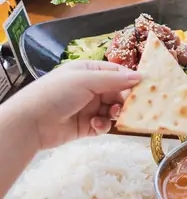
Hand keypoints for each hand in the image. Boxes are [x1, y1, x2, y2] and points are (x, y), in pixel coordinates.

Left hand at [7, 60, 139, 150]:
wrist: (30, 123)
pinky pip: (103, 125)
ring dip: (115, 113)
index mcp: (89, 72)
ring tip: (112, 116)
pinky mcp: (86, 126)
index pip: (116, 73)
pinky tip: (95, 126)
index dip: (130, 79)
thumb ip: (115, 79)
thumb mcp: (86, 80)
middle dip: (125, 99)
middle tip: (131, 106)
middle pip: (118, 92)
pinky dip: (103, 126)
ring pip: (113, 110)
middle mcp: (90, 88)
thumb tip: (141, 76)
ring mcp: (88, 108)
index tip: (145, 87)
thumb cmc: (56, 93)